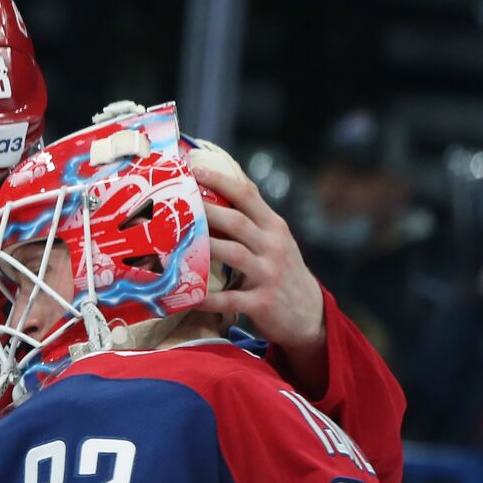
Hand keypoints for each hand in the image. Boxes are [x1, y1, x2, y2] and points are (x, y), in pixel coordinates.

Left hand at [189, 154, 326, 352]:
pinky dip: (207, 299)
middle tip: (176, 204)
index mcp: (274, 226)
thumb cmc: (282, 271)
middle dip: (205, 211)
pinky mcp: (262, 303)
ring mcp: (268, 274)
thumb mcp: (275, 240)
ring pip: (233, 255)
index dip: (220, 180)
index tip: (194, 169)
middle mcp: (273, 246)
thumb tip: (222, 186)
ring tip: (173, 244)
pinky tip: (187, 296)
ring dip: (203, 248)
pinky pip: (230, 299)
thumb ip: (252, 218)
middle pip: (236, 222)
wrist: (309, 314)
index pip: (248, 195)